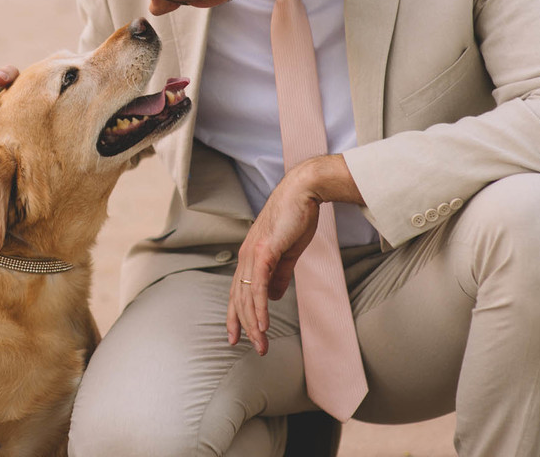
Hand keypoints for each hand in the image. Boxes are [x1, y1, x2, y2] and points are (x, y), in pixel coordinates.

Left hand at [226, 155, 360, 354]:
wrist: (303, 192)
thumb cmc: (296, 219)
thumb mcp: (288, 253)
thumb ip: (280, 275)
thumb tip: (274, 297)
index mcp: (250, 257)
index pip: (238, 292)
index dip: (236, 316)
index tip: (236, 337)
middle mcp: (246, 257)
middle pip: (240, 298)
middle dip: (245, 326)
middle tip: (255, 348)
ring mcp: (253, 253)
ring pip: (248, 296)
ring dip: (254, 323)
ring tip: (261, 343)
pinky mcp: (264, 250)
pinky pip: (259, 284)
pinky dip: (259, 306)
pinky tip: (262, 323)